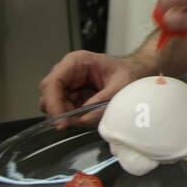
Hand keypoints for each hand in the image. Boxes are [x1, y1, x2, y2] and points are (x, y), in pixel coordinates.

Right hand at [38, 51, 152, 125]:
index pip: (52, 82)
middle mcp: (68, 71)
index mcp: (76, 62)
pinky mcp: (73, 93)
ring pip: (55, 104)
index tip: (61, 121)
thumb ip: (100, 103)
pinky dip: (73, 116)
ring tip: (86, 116)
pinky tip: (88, 114)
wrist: (137, 72)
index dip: (52, 103)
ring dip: (66, 115)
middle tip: (72, 124)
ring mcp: (69, 82)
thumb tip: (82, 119)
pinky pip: (65, 108)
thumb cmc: (129, 73)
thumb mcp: (119, 88)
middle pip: (49, 94)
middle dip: (59, 112)